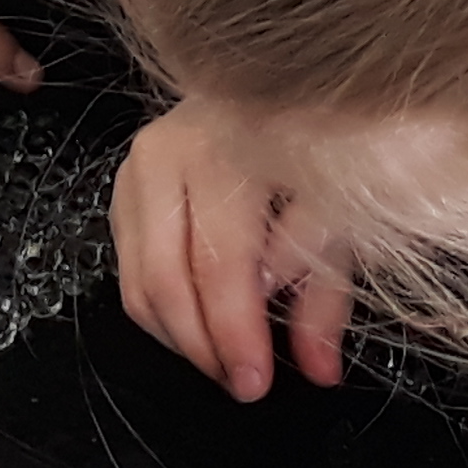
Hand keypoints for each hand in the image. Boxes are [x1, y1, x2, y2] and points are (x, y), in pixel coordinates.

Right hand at [114, 100, 348, 402]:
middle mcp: (170, 150)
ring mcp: (139, 166)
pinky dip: (162, 309)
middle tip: (240, 382)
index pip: (219, 263)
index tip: (256, 381)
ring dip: (179, 336)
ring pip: (139, 281)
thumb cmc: (322, 141)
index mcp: (227, 146)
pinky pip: (130, 267)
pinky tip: (201, 325)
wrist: (291, 84)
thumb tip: (318, 368)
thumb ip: (324, 293)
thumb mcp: (340, 210)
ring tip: (225, 361)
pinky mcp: (127, 183)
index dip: (235, 332)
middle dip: (202, 345)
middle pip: (166, 278)